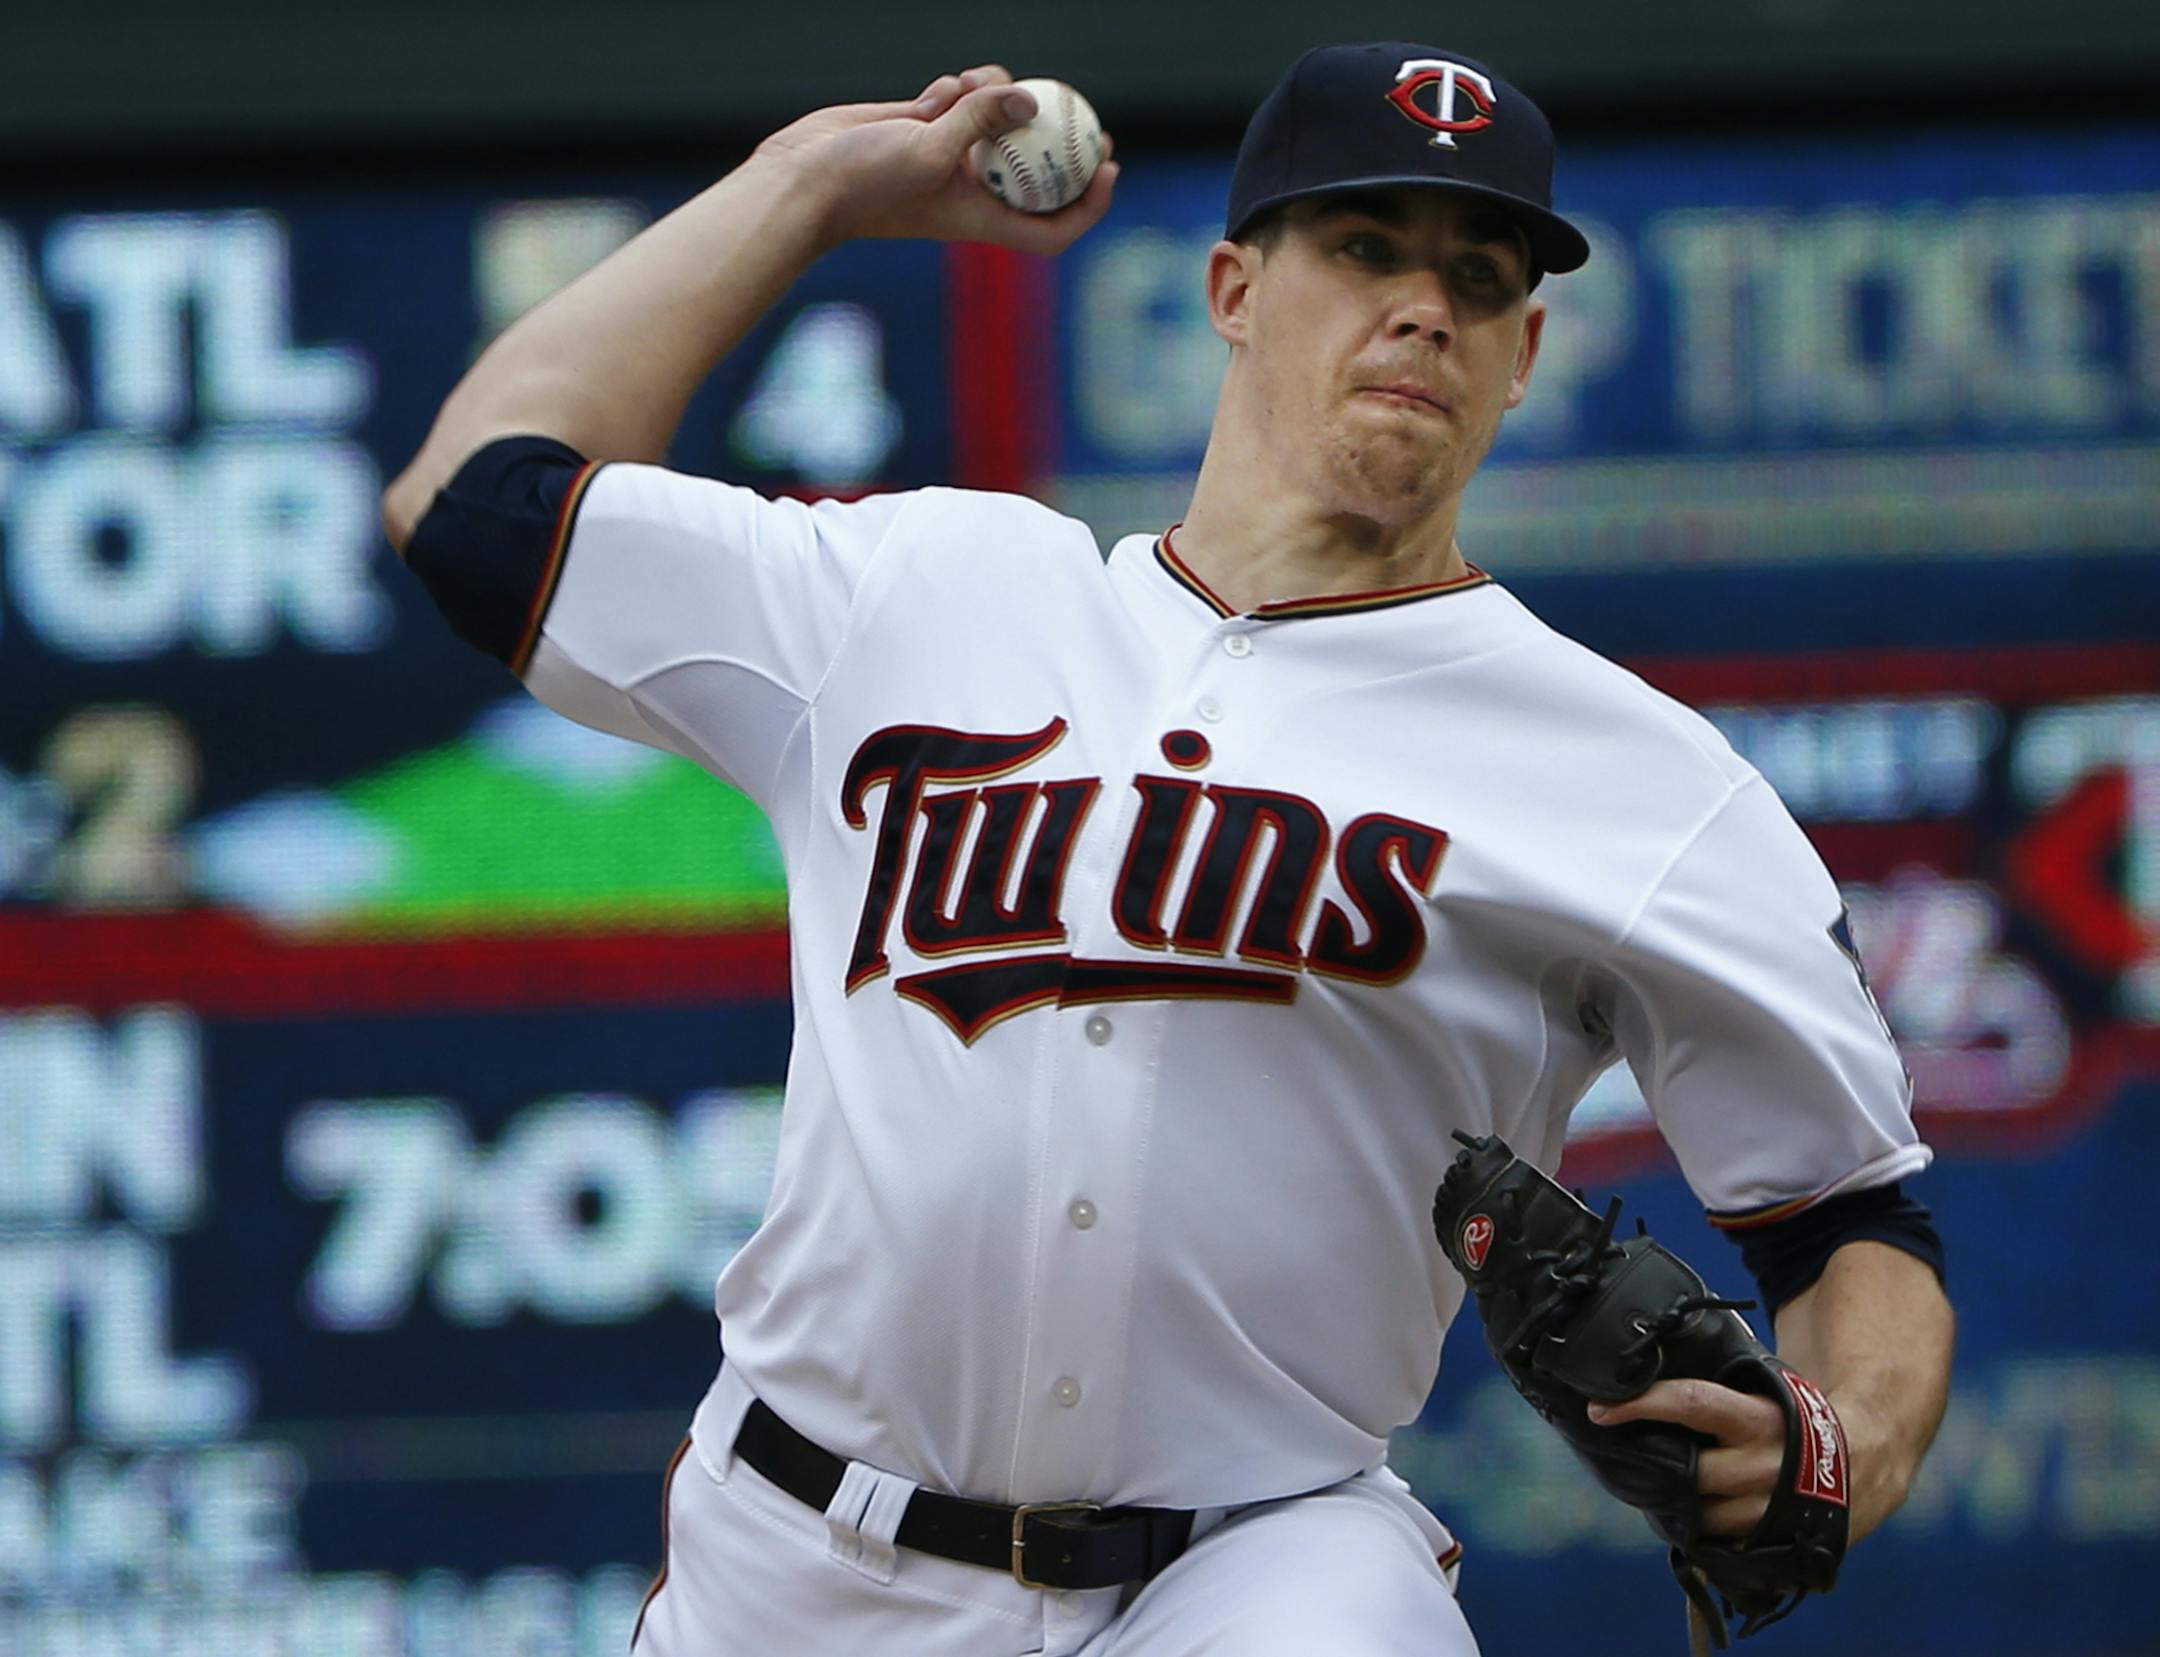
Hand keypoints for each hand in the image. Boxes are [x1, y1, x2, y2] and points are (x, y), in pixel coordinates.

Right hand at [755, 65, 1119, 255]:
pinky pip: (960, 104)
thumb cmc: (864, 182)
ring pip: (997, 124)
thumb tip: (1029, 99)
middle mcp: (970, 191)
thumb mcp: (927, 149)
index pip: (1051, 228)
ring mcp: (947, 159)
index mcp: (980, 216)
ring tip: (978, 83)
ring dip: (997, 97)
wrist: (806, 177)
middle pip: (1033, 172)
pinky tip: (940, 91)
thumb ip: (979, 119)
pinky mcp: (924, 129)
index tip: (1107, 170)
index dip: (1087, 206)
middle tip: (1084, 113)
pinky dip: (959, 90)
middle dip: (1060, 143)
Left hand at [1589, 1378, 1787, 1536]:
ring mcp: (1769, 1512)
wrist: (1861, 1460)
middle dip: (1656, 1467)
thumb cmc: (1793, 1418)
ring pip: (1700, 1517)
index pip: (1691, 1403)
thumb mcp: (1764, 1389)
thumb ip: (1717, 1388)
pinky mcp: (1773, 1543)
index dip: (1642, 1404)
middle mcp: (1763, 1467)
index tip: (1599, 1408)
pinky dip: (1701, 1531)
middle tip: (1631, 1457)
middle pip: (1688, 1473)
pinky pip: (1720, 1544)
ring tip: (1668, 1486)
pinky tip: (1695, 1515)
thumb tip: (1647, 1368)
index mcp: (1757, 1420)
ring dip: (1677, 1505)